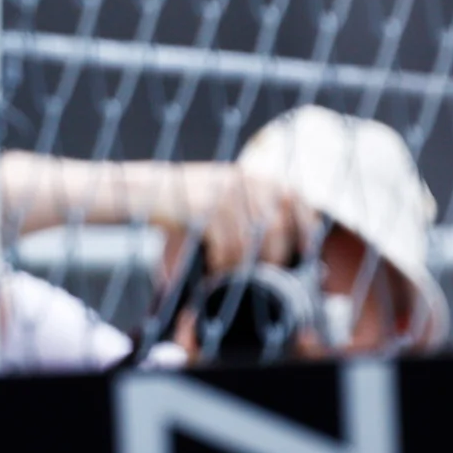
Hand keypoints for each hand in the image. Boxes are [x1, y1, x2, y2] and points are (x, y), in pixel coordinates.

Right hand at [165, 161, 318, 278]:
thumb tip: (288, 246)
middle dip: (274, 258)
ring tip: (235, 277)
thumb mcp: (226, 191)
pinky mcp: (207, 209)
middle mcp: (246, 181)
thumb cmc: (189, 200)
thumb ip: (255, 207)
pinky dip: (223, 265)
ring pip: (251, 243)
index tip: (307, 253)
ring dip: (244, 266)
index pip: (296, 201)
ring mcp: (226, 194)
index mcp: (256, 175)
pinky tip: (217, 270)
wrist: (145, 189)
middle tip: (265, 276)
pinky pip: (226, 247)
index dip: (306, 229)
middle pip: (277, 228)